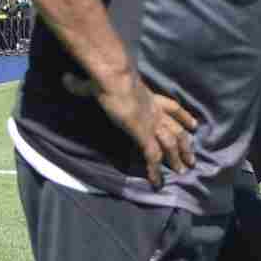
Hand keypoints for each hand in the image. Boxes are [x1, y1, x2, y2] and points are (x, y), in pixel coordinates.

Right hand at [63, 72, 197, 187]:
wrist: (115, 78)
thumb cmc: (109, 77)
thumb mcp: (99, 80)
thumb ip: (84, 83)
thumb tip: (66, 79)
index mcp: (149, 97)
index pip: (172, 108)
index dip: (184, 117)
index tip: (194, 125)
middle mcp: (155, 111)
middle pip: (176, 130)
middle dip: (185, 145)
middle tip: (192, 158)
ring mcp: (151, 123)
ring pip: (170, 144)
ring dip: (177, 159)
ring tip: (184, 171)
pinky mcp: (143, 134)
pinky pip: (152, 157)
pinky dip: (155, 171)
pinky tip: (157, 183)